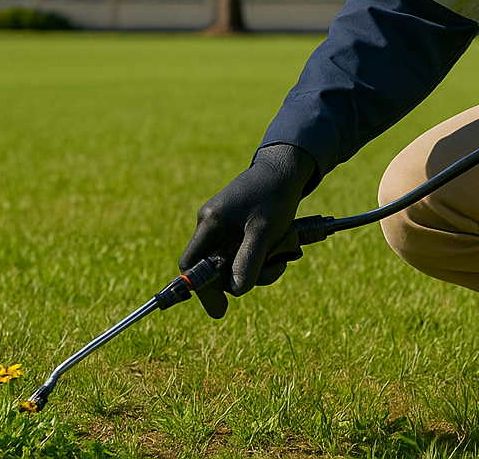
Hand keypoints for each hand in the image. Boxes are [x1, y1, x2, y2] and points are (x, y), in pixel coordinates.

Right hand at [179, 143, 317, 317]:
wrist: (287, 169)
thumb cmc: (274, 197)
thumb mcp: (264, 232)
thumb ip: (248, 261)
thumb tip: (235, 292)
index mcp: (210, 222)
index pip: (190, 264)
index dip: (202, 290)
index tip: (220, 308)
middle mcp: (211, 223)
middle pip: (215, 267)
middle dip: (244, 274)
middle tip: (274, 267)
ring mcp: (223, 224)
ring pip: (233, 261)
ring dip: (260, 264)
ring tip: (285, 249)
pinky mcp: (237, 225)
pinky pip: (243, 250)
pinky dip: (262, 254)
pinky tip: (282, 245)